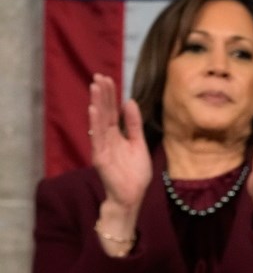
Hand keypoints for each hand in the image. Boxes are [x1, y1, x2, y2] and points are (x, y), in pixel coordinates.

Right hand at [89, 74, 150, 252]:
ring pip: (99, 122)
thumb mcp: (139, 144)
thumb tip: (131, 102)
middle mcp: (107, 138)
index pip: (113, 112)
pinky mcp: (100, 157)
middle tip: (99, 76)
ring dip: (97, 104)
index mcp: (117, 135)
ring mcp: (102, 147)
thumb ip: (134, 125)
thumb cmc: (135, 173)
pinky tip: (93, 110)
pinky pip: (97, 138)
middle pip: (105, 112)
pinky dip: (95, 124)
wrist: (132, 196)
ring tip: (95, 87)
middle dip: (103, 95)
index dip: (111, 96)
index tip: (108, 78)